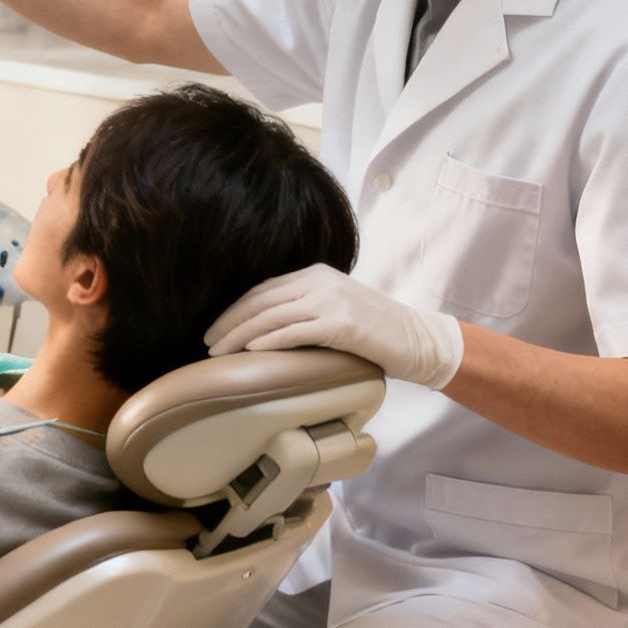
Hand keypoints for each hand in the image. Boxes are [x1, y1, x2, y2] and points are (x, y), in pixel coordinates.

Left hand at [203, 264, 465, 389]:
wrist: (419, 341)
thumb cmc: (377, 333)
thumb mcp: (337, 310)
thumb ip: (306, 310)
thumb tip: (265, 330)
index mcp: (316, 274)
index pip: (263, 290)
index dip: (234, 309)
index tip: (215, 328)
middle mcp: (320, 282)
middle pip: (260, 301)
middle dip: (229, 322)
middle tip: (207, 343)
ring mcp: (331, 300)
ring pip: (271, 316)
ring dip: (240, 335)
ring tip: (219, 353)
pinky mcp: (341, 323)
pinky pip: (294, 331)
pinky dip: (268, 341)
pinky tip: (250, 353)